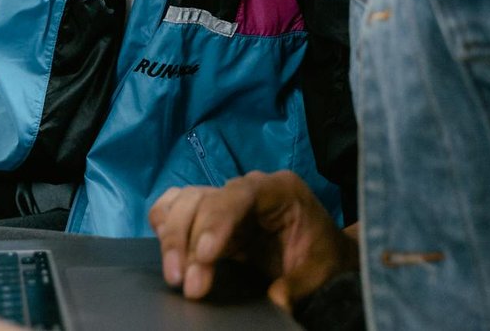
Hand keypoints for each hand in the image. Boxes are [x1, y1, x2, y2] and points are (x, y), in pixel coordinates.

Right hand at [149, 170, 357, 308]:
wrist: (322, 252)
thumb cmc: (323, 255)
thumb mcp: (319, 271)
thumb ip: (298, 283)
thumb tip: (276, 300)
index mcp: (280, 190)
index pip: (240, 194)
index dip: (217, 221)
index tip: (205, 256)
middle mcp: (247, 188)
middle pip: (204, 198)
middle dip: (188, 240)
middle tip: (187, 284)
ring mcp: (226, 199)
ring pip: (185, 202)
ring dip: (173, 238)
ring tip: (175, 276)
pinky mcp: (211, 215)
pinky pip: (176, 207)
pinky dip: (166, 225)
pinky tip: (167, 251)